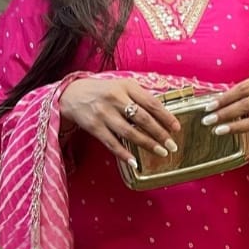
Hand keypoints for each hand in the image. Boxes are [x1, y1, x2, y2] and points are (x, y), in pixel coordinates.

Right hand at [60, 78, 181, 166]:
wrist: (71, 94)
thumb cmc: (102, 91)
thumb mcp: (121, 86)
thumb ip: (139, 97)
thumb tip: (163, 114)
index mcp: (126, 86)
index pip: (151, 102)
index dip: (166, 116)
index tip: (176, 128)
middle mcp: (115, 98)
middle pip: (143, 118)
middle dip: (160, 133)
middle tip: (172, 145)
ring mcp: (104, 113)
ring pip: (129, 132)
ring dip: (147, 144)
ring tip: (161, 153)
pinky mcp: (94, 126)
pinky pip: (112, 143)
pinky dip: (124, 154)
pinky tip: (134, 162)